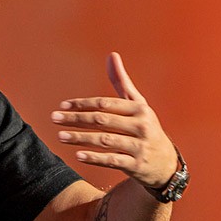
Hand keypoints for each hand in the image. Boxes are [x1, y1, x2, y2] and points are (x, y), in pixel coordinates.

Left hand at [50, 52, 178, 188]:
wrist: (166, 163)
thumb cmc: (146, 128)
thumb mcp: (138, 104)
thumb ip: (122, 82)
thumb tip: (112, 55)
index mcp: (139, 109)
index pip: (105, 104)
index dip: (82, 104)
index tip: (63, 106)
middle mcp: (141, 126)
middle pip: (102, 120)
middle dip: (76, 119)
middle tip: (54, 118)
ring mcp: (139, 146)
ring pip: (104, 140)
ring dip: (80, 138)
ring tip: (60, 136)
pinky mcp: (136, 165)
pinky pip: (112, 160)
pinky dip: (94, 158)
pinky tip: (77, 155)